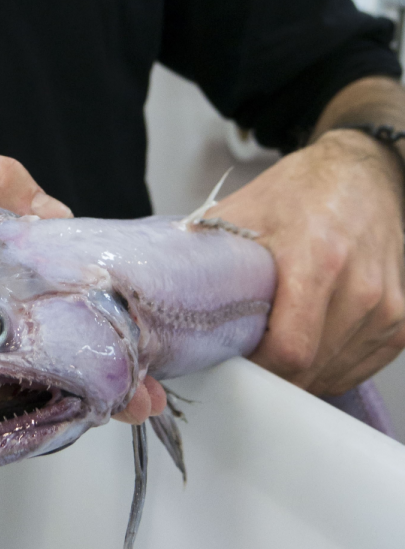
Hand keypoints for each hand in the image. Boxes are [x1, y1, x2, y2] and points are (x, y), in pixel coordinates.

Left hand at [207, 130, 404, 395]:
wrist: (363, 174)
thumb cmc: (303, 190)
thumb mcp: (247, 208)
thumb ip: (210, 246)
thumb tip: (168, 282)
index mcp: (318, 257)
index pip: (291, 348)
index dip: (259, 367)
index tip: (235, 358)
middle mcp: (360, 287)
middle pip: (313, 368)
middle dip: (275, 373)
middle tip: (248, 356)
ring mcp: (386, 306)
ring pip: (336, 373)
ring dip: (303, 373)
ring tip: (277, 344)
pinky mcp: (401, 319)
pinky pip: (361, 367)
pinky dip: (331, 366)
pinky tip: (310, 344)